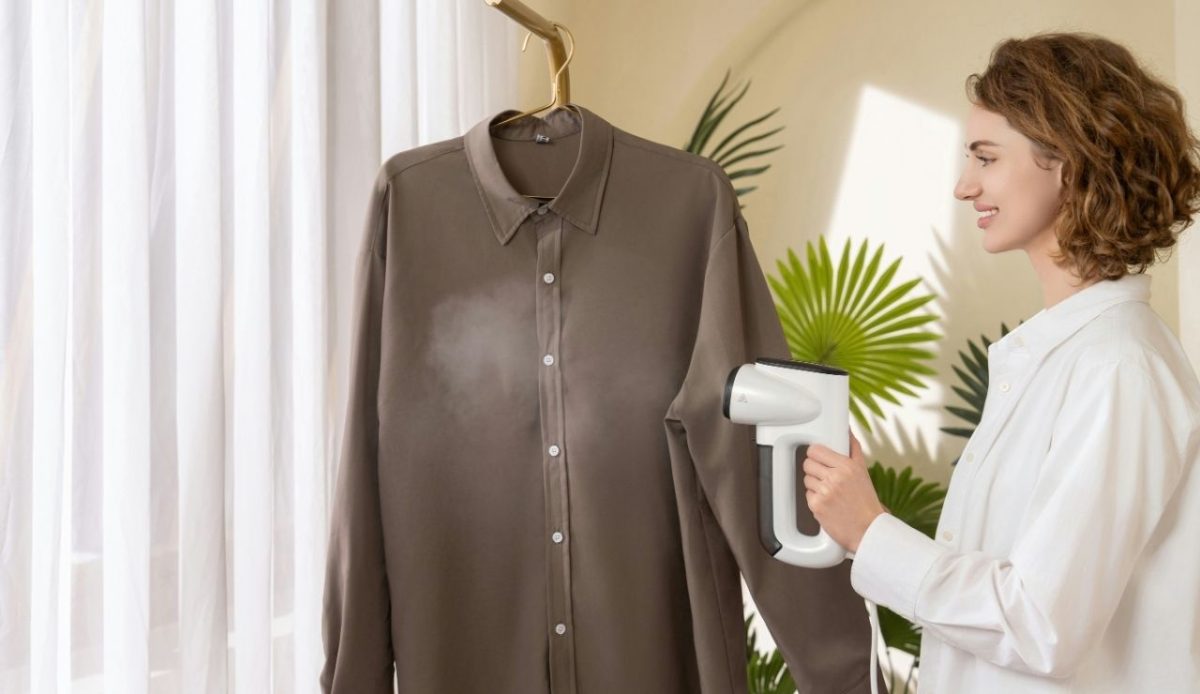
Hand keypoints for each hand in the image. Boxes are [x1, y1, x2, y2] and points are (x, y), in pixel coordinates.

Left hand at [802, 432, 886, 553]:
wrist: (868, 531)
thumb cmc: (867, 503)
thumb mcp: (863, 472)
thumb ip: (853, 449)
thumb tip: (847, 431)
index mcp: (847, 466)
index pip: (815, 450)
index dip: (815, 454)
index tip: (818, 458)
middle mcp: (835, 478)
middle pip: (807, 463)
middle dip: (814, 469)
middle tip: (823, 476)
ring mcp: (825, 492)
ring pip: (806, 479)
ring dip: (815, 485)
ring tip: (829, 492)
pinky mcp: (816, 506)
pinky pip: (807, 495)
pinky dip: (815, 499)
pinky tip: (828, 503)